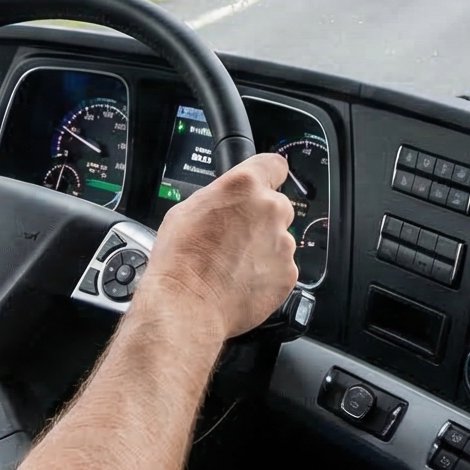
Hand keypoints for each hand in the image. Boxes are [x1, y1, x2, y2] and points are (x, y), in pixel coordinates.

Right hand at [139, 152, 299, 340]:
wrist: (188, 304)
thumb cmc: (181, 259)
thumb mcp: (186, 209)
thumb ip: (220, 198)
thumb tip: (227, 202)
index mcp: (244, 186)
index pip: (274, 165)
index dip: (267, 176)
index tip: (263, 184)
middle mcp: (270, 209)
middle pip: (277, 205)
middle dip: (261, 218)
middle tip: (235, 236)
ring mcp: (283, 243)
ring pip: (279, 238)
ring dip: (263, 247)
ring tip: (233, 263)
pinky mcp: (288, 273)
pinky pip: (281, 267)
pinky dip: (266, 273)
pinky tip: (241, 280)